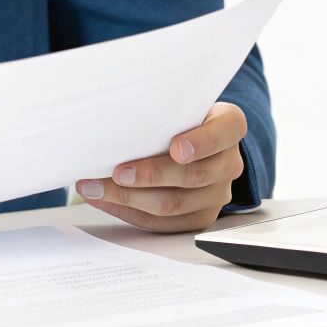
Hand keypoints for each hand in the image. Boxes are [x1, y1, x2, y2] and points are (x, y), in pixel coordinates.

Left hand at [76, 101, 246, 231]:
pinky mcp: (199, 216)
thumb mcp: (180, 104)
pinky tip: (106, 199)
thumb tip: (112, 115)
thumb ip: (161, 108)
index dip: (201, 143)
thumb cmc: (181, 119)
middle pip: (193, 175)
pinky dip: (129, 211)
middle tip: (119, 173)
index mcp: (228, 126)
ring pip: (174, 204)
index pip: (224, 132)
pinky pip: (163, 223)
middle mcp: (229, 162)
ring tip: (97, 188)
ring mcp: (217, 193)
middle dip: (151, 176)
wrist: (195, 141)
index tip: (175, 148)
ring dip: (130, 198)